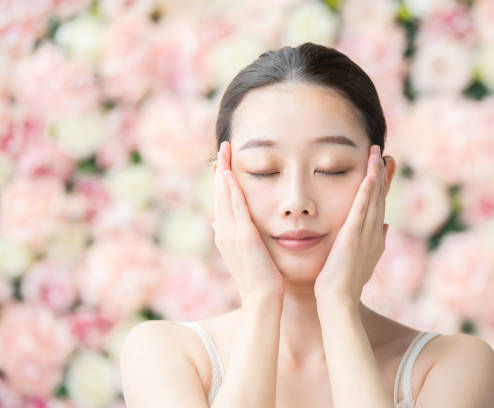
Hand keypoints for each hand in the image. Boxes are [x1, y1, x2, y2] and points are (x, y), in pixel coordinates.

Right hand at [212, 141, 284, 299]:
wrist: (262, 299)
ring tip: (224, 151)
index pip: (221, 201)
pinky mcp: (243, 236)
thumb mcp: (243, 254)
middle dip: (221, 169)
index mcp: (225, 234)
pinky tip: (231, 174)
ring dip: (224, 172)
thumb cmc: (259, 279)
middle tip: (222, 148)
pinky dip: (232, 190)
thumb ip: (232, 236)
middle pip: (219, 193)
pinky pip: (236, 207)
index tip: (223, 162)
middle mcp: (224, 231)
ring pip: (224, 196)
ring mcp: (231, 234)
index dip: (221, 180)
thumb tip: (217, 221)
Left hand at [314, 144, 388, 303]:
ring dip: (376, 174)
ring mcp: (366, 234)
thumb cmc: (344, 285)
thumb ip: (374, 243)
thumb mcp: (363, 261)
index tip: (382, 169)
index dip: (381, 186)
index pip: (379, 207)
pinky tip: (369, 173)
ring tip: (375, 153)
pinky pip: (362, 207)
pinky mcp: (353, 235)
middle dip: (381, 174)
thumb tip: (385, 227)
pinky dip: (367, 190)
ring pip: (374, 198)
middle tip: (381, 153)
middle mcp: (375, 234)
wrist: (338, 300)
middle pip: (380, 197)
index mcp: (376, 239)